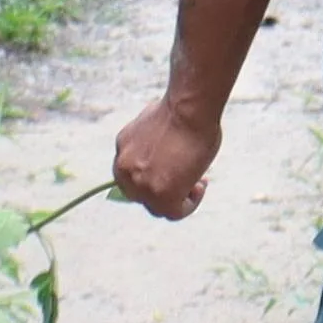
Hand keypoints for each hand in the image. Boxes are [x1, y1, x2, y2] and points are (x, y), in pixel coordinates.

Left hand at [113, 95, 224, 219]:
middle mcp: (124, 168)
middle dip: (166, 189)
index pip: (132, 174)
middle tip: (189, 179)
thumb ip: (153, 145)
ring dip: (179, 197)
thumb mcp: (156, 126)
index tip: (176, 167)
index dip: (155, 175)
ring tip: (198, 182)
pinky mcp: (160, 196)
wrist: (187, 109)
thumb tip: (165, 156)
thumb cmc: (181, 110)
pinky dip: (190, 204)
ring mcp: (140, 184)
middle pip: (141, 194)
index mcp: (122, 147)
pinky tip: (201, 187)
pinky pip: (174, 212)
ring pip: (157, 206)